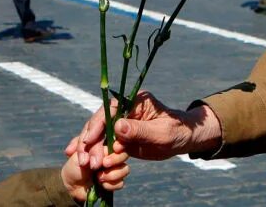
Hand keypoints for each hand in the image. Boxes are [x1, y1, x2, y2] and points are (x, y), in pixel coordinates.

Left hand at [61, 138, 128, 202]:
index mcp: (104, 145)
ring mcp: (114, 169)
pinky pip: (120, 182)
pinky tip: (101, 185)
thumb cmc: (74, 166)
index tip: (113, 149)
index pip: (118, 141)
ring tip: (98, 177)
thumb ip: (95, 148)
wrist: (71, 186)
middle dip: (114, 160)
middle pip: (124, 154)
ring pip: (125, 169)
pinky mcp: (114, 182)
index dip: (117, 146)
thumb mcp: (81, 152)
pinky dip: (110, 185)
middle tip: (103, 164)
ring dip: (111, 175)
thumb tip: (108, 154)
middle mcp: (112, 156)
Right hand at [73, 92, 221, 166]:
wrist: (182, 139)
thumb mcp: (160, 133)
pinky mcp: (120, 137)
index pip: (110, 109)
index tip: (90, 139)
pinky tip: (83, 160)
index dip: (97, 124)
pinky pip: (103, 143)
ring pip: (99, 134)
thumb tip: (117, 127)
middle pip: (100, 122)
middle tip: (88, 160)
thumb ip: (139, 130)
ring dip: (91, 149)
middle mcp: (124, 109)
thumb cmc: (176, 131)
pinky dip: (94, 152)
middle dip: (91, 141)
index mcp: (134, 101)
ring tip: (87, 164)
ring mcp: (120, 123)